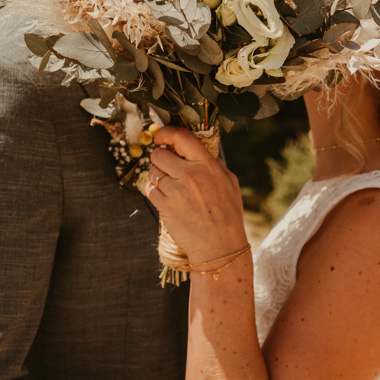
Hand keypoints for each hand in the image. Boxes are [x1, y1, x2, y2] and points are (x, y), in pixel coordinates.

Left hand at [147, 126, 246, 264]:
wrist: (220, 247)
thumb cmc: (227, 215)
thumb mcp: (229, 182)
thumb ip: (212, 163)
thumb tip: (194, 148)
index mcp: (207, 165)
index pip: (181, 137)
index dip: (166, 133)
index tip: (161, 136)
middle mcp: (190, 175)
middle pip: (159, 154)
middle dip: (160, 159)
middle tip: (168, 168)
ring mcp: (176, 191)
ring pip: (153, 173)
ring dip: (158, 178)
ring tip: (172, 188)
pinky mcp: (165, 207)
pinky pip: (150, 190)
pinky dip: (155, 193)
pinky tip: (168, 199)